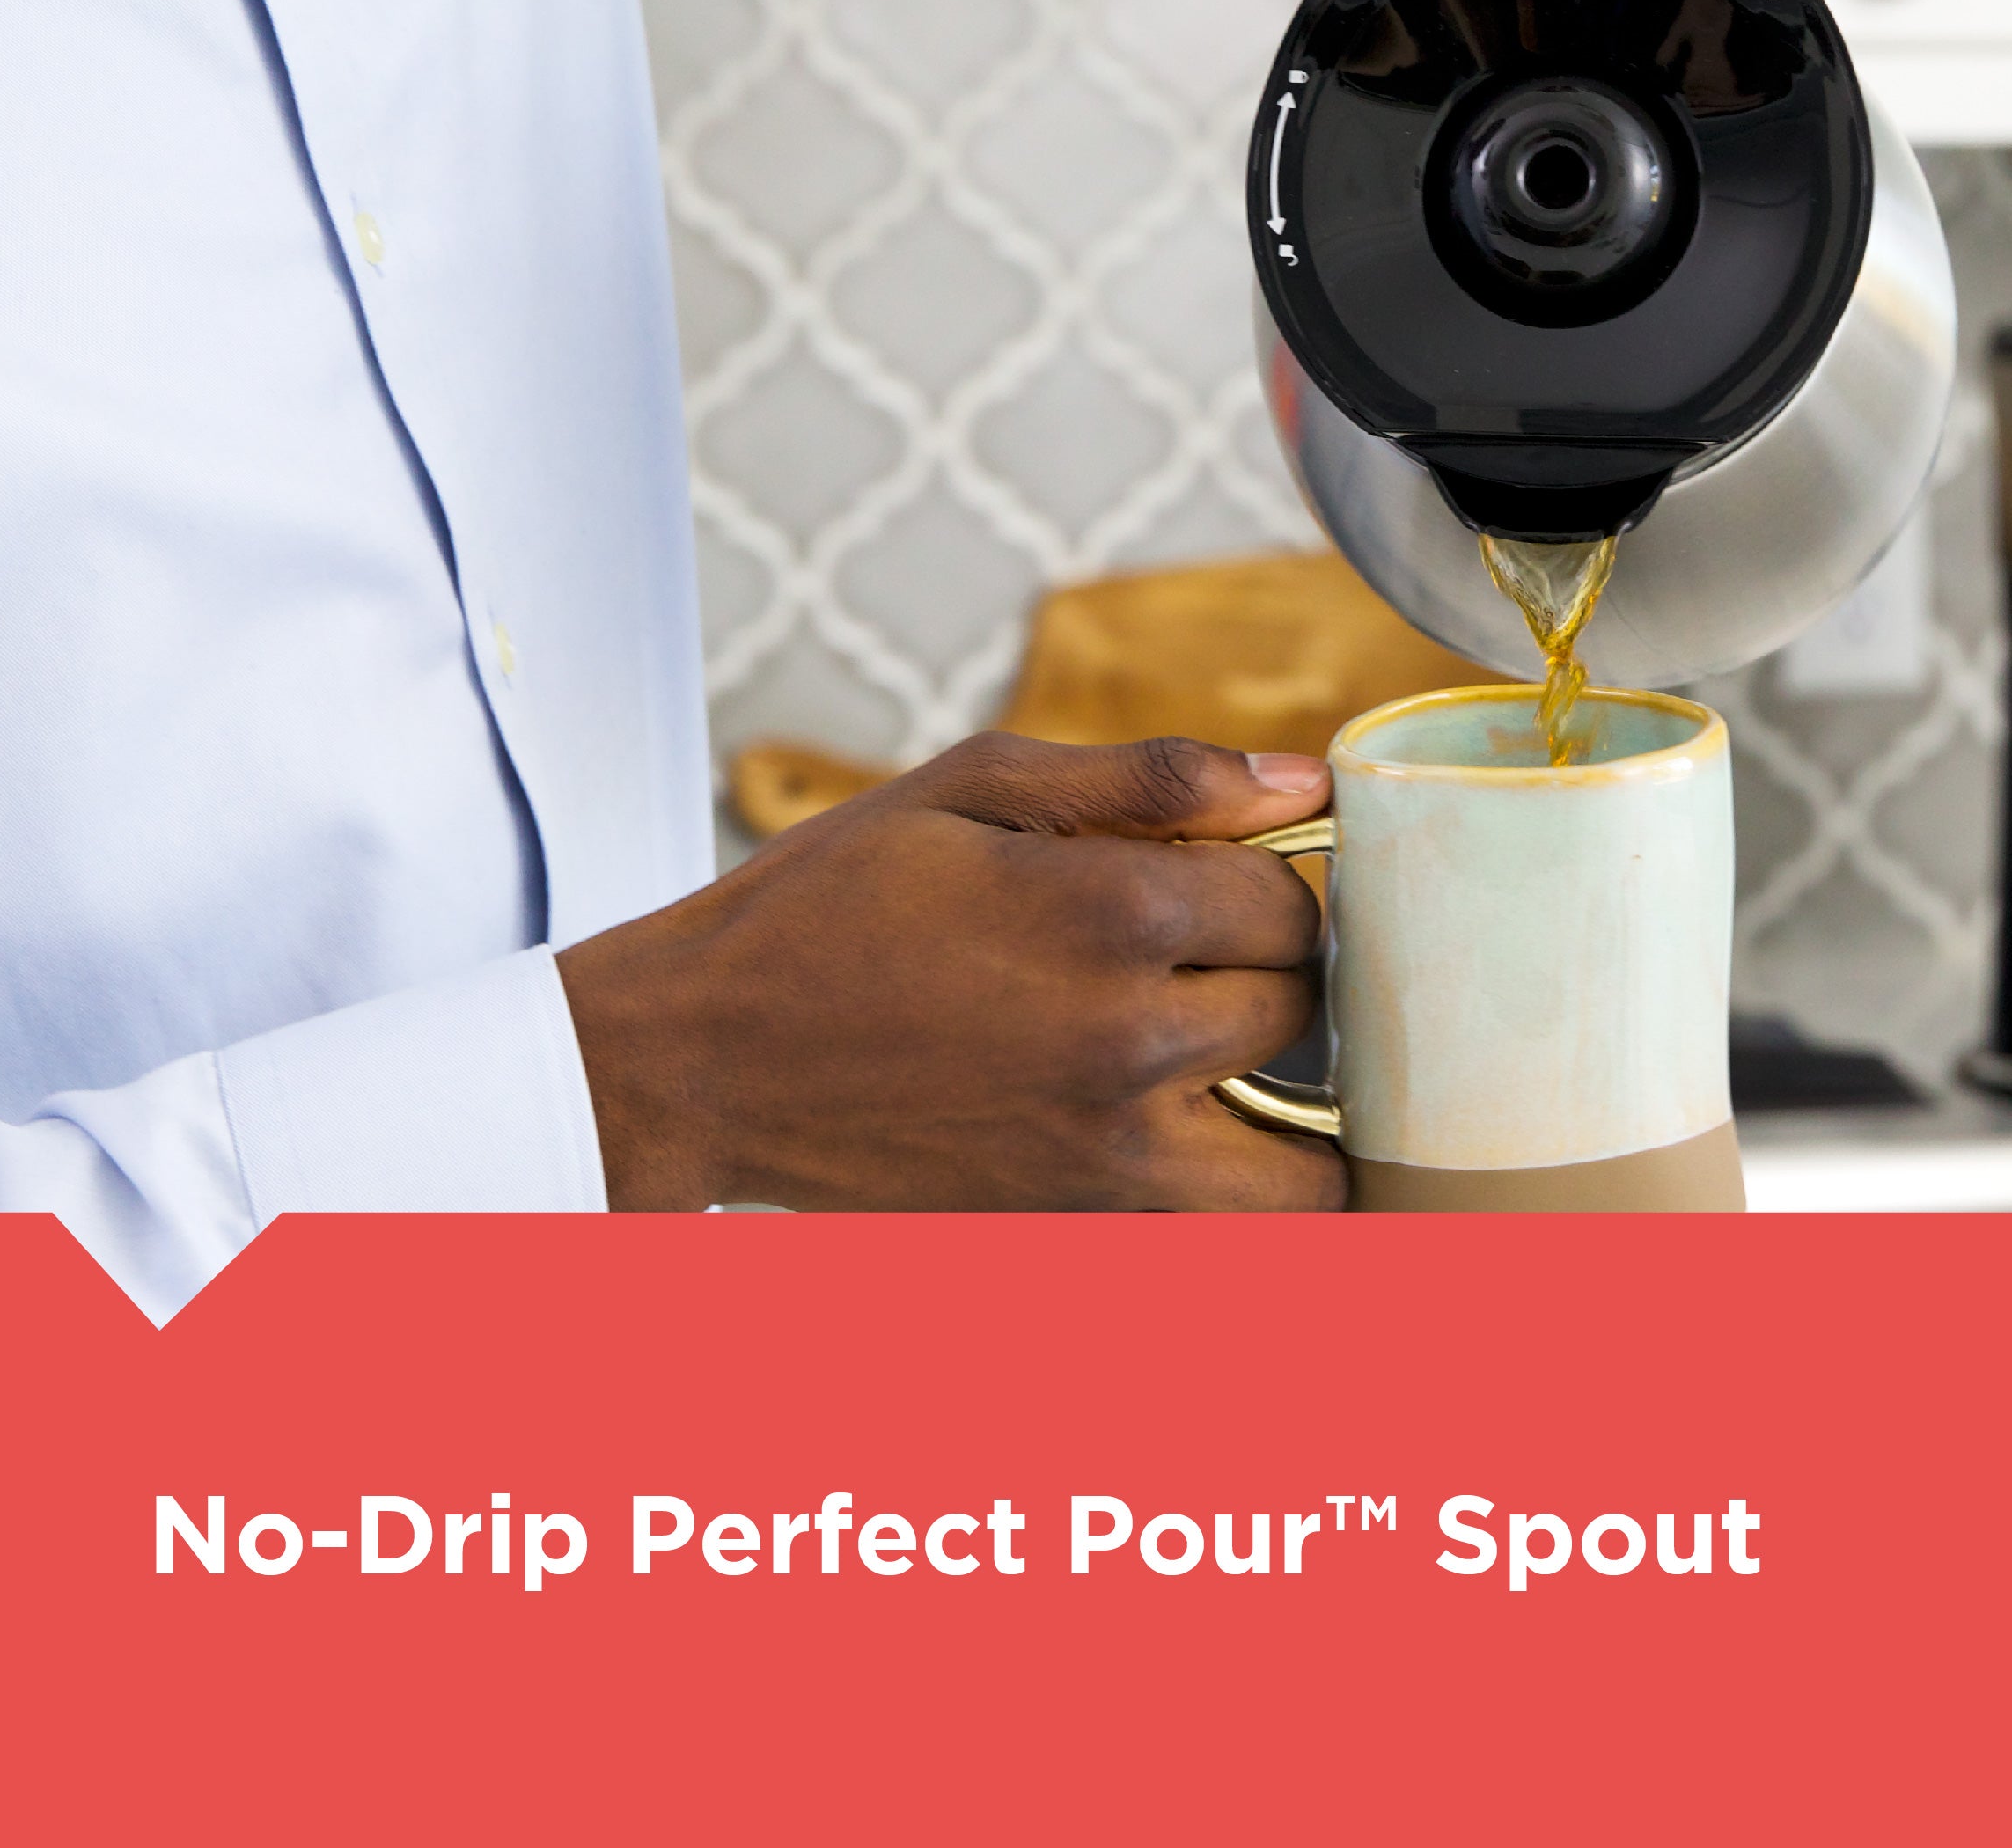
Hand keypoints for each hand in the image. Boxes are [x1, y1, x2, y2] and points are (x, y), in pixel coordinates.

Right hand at [556, 734, 1341, 1212]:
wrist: (700, 1061)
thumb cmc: (831, 901)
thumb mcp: (973, 788)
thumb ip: (1154, 779)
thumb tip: (1302, 783)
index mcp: (1111, 912)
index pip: (1291, 903)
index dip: (1261, 880)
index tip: (1203, 883)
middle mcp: (1130, 1043)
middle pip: (1306, 1010)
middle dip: (1272, 974)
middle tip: (1200, 960)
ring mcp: (1109, 1157)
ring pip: (1312, 1159)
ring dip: (1299, 1109)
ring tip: (1237, 1063)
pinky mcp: (1080, 1232)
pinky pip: (1237, 1232)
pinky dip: (1246, 1194)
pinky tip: (1195, 1135)